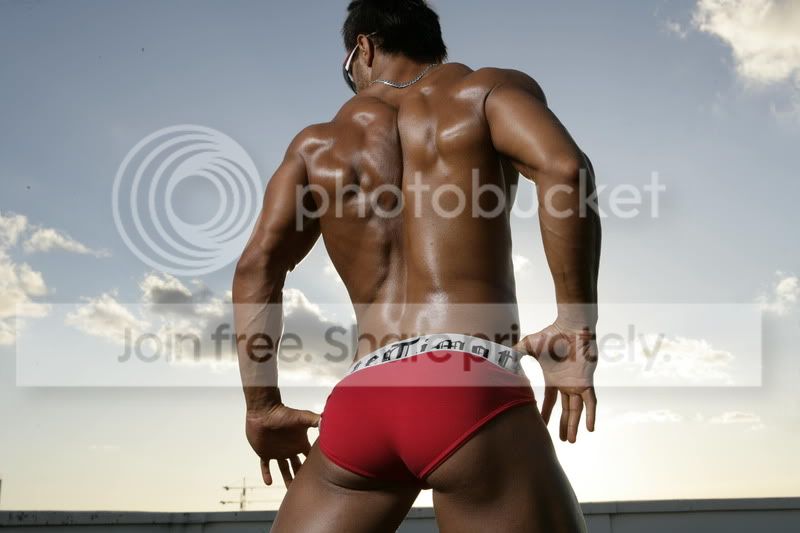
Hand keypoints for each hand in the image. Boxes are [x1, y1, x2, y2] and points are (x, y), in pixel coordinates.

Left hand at [245, 403, 321, 485]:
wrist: (263, 411)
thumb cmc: (282, 413)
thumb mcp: (302, 418)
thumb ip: (316, 420)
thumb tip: (330, 422)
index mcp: (300, 442)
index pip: (310, 456)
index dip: (315, 464)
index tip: (322, 475)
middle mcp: (290, 448)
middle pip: (298, 466)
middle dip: (302, 475)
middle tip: (308, 488)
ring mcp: (277, 451)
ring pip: (284, 469)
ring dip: (287, 478)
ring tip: (290, 490)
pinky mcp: (264, 453)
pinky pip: (265, 466)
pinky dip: (266, 474)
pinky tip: (268, 483)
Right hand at [514, 320, 597, 442]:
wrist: (570, 328)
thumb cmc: (551, 334)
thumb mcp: (528, 345)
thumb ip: (515, 353)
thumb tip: (499, 359)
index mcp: (554, 378)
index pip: (550, 399)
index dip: (546, 412)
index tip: (542, 423)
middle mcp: (566, 384)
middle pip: (566, 409)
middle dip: (564, 424)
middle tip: (562, 441)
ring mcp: (577, 384)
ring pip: (576, 410)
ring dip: (573, 425)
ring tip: (570, 441)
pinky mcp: (586, 382)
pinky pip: (591, 402)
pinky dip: (591, 415)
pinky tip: (590, 429)